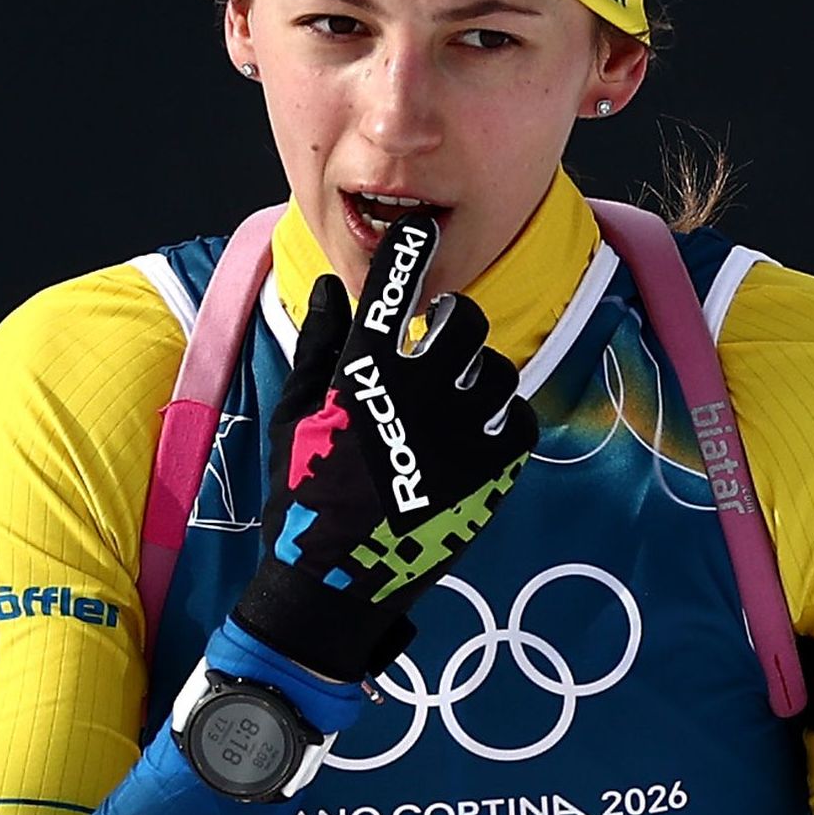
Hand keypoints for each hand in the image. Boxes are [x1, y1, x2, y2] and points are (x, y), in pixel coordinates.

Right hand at [226, 211, 532, 686]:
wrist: (332, 583)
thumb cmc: (302, 497)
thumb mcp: (294, 416)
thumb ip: (317, 345)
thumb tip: (332, 285)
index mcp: (364, 375)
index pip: (394, 293)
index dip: (410, 253)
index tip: (423, 231)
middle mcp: (419, 394)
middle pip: (466, 322)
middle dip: (456, 320)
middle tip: (442, 336)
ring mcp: (461, 435)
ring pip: (496, 371)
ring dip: (479, 375)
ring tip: (457, 397)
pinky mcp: (492, 475)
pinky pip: (519, 421)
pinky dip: (504, 419)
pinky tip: (480, 432)